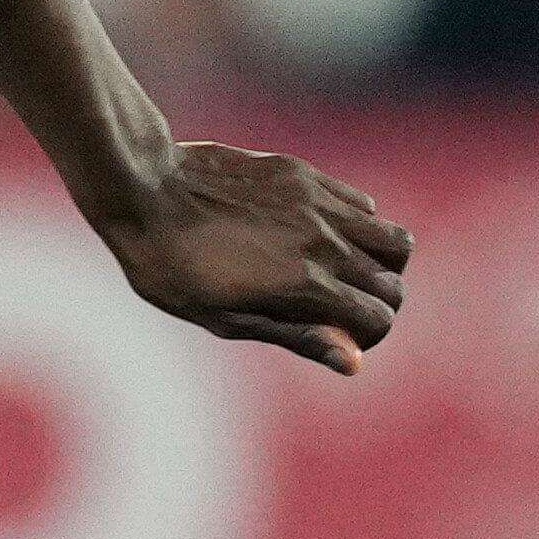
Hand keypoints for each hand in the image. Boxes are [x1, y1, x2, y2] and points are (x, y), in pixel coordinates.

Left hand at [98, 141, 409, 373]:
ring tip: (346, 271)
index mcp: (303, 287)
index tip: (341, 338)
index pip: (379, 318)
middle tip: (342, 309)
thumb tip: (355, 362)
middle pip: (392, 283)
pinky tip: (321, 235)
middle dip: (378, 304)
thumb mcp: (226, 319)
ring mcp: (318, 205)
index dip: (367, 336)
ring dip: (382, 264)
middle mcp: (322, 243)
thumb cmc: (171, 268)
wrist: (144, 192)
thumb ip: (297, 337)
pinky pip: (363, 204)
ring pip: (394, 239)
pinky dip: (358, 227)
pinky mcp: (306, 176)